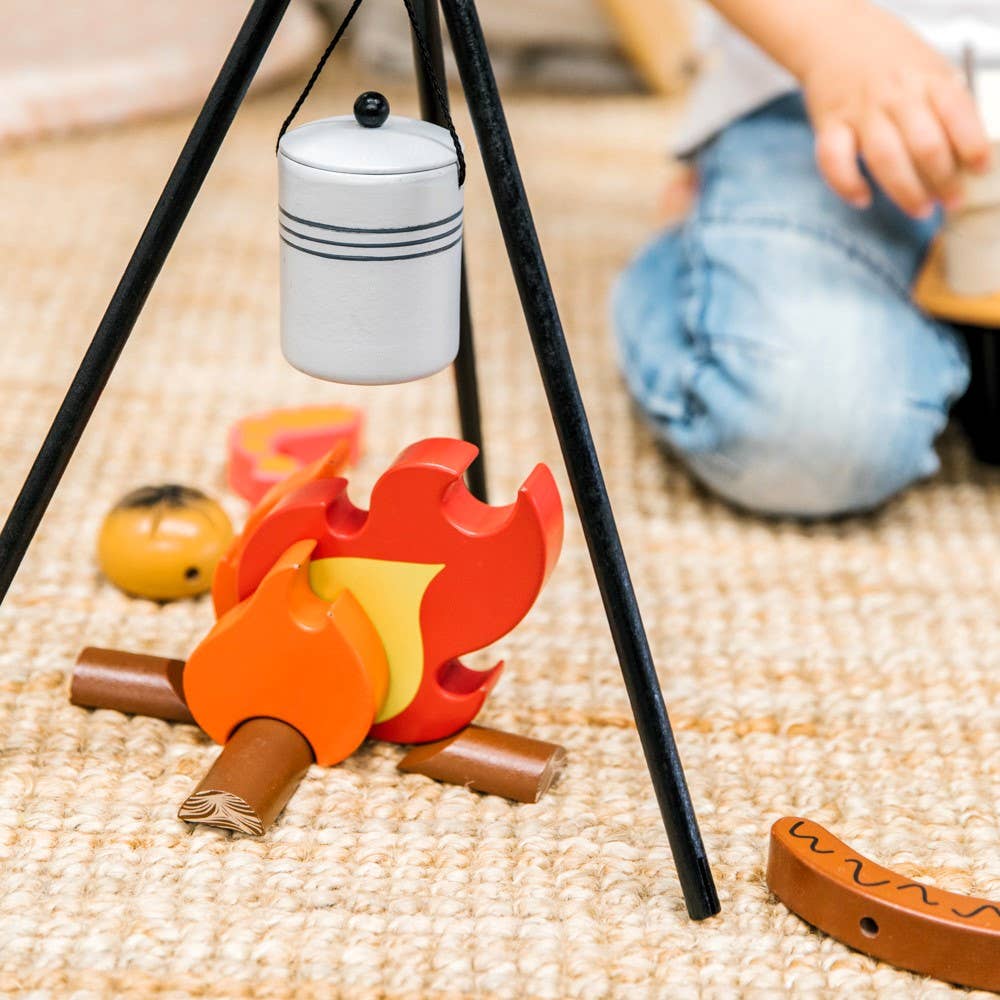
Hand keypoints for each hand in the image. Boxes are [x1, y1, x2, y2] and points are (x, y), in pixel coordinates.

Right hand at [802, 5, 991, 216]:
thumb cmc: (889, 59)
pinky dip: (848, 185)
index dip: (973, 146)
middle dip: (943, 180)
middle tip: (952, 201)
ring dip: (906, 190)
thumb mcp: (929, 67)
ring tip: (920, 209)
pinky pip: (835, 161)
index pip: (958, 113)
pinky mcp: (829, 126)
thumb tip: (967, 154)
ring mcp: (861, 112)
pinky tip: (863, 199)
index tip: (982, 169)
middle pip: (925, 144)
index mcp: (928, 78)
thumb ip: (947, 104)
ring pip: (886, 158)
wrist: (835, 34)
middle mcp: (896, 95)